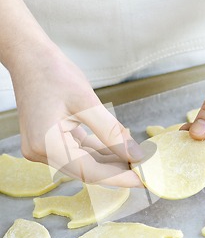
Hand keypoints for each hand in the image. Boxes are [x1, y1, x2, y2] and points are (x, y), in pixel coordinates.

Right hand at [11, 44, 142, 186]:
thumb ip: (111, 132)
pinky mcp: (47, 141)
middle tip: (142, 167)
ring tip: (132, 156)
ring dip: (107, 160)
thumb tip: (134, 155)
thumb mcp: (87, 103)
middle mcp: (41, 152)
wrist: (29, 57)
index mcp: (47, 144)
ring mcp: (42, 148)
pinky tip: (116, 148)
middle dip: (114, 169)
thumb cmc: (53, 74)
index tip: (141, 180)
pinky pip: (76, 151)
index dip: (118, 177)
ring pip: (82, 162)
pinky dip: (96, 150)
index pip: (88, 172)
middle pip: (85, 170)